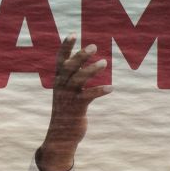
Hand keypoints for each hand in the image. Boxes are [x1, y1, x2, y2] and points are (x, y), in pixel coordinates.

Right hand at [36, 37, 109, 170]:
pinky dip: (99, 91)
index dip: (65, 47)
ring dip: (91, 70)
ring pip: (78, 79)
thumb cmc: (68, 111)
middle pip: (69, 67)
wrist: (61, 136)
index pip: (60, 60)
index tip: (73, 34)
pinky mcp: (76, 108)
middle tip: (94, 46)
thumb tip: (82, 63)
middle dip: (81, 55)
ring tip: (105, 62)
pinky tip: (111, 88)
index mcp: (58, 81)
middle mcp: (61, 87)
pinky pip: (88, 96)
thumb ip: (73, 78)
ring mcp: (67, 97)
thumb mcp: (67, 93)